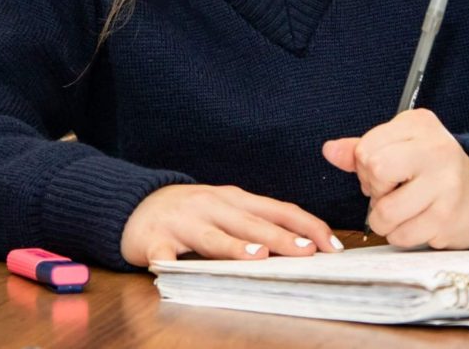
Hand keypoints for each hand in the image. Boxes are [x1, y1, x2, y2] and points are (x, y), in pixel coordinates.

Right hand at [120, 184, 342, 266]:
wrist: (137, 204)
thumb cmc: (193, 213)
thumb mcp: (227, 212)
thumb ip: (257, 225)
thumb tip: (303, 247)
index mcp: (235, 200)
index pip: (278, 210)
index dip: (306, 225)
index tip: (331, 244)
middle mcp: (212, 205)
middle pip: (250, 223)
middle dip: (280, 238)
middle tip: (306, 252)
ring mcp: (183, 220)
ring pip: (211, 235)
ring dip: (234, 246)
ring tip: (256, 258)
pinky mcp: (154, 237)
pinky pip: (162, 251)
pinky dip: (167, 260)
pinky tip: (173, 269)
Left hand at [322, 108, 468, 248]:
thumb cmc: (432, 168)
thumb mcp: (399, 145)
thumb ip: (361, 148)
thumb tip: (329, 151)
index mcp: (419, 124)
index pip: (366, 147)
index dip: (364, 166)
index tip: (382, 171)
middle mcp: (435, 149)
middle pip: (375, 170)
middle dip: (373, 189)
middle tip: (389, 190)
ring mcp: (445, 183)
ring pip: (384, 211)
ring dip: (383, 219)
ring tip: (401, 209)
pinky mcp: (447, 217)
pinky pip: (401, 235)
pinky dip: (400, 234)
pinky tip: (416, 221)